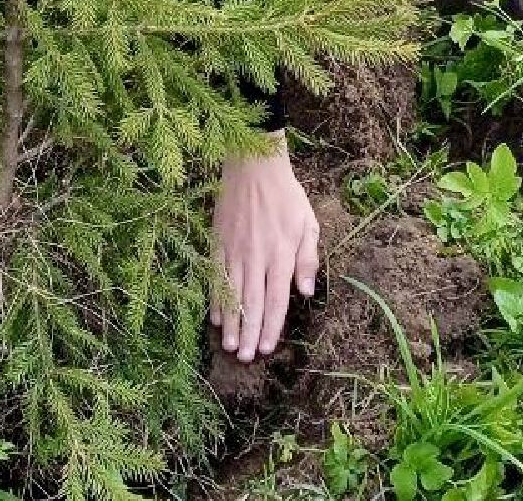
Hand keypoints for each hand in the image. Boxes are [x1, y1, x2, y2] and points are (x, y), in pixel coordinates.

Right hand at [211, 145, 319, 361]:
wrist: (252, 165)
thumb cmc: (286, 196)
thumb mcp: (308, 223)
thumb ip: (307, 259)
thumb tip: (305, 293)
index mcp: (280, 254)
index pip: (275, 299)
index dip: (271, 326)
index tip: (267, 348)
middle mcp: (255, 257)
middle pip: (251, 302)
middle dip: (248, 332)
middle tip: (245, 358)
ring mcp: (233, 250)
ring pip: (230, 293)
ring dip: (230, 322)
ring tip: (229, 344)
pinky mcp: (217, 242)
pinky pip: (214, 275)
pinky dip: (214, 297)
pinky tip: (214, 316)